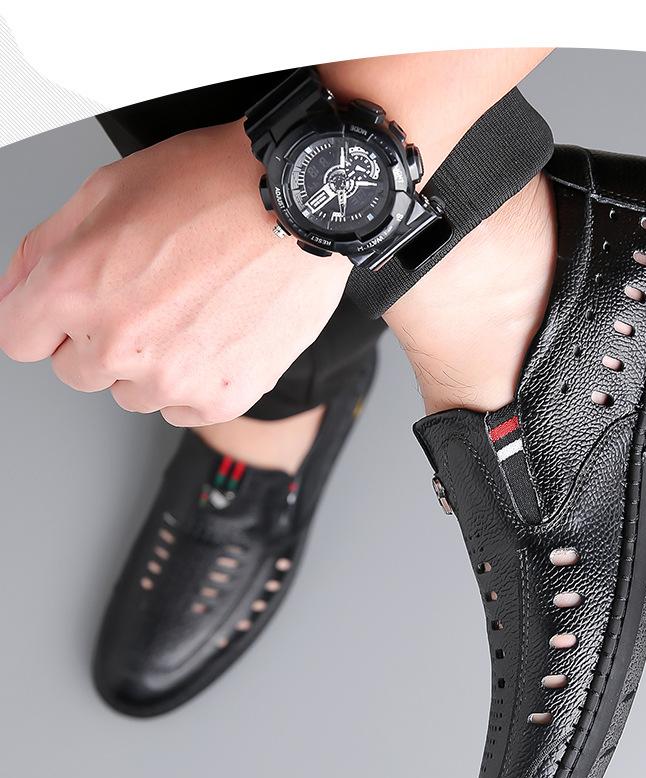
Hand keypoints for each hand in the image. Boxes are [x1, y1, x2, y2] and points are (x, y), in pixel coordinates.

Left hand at [0, 121, 349, 425]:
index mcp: (76, 288)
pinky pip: (182, 409)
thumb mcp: (107, 189)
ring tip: (191, 310)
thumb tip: (16, 294)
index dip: (45, 319)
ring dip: (150, 364)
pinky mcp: (220, 397)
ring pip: (133, 394)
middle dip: (101, 339)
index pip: (20, 340)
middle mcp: (118, 344)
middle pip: (77, 372)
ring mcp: (172, 377)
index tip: (71, 312)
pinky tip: (216, 333)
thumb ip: (43, 250)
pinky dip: (194, 381)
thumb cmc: (214, 186)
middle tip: (150, 296)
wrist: (301, 205)